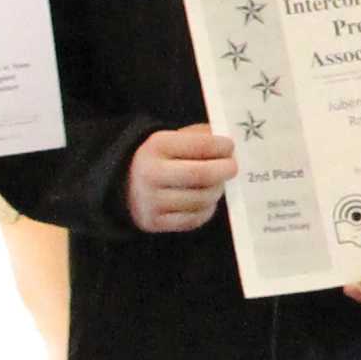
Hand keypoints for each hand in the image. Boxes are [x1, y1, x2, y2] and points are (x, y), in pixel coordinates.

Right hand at [122, 122, 238, 234]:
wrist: (128, 185)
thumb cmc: (163, 158)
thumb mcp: (175, 139)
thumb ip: (202, 137)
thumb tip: (230, 147)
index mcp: (157, 146)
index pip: (199, 145)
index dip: (221, 147)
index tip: (231, 147)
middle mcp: (150, 173)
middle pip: (201, 175)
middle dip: (224, 170)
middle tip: (233, 168)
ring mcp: (151, 200)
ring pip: (200, 199)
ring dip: (217, 191)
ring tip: (218, 184)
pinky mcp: (154, 222)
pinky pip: (194, 219)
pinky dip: (207, 210)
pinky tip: (206, 200)